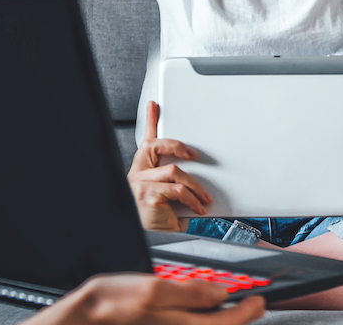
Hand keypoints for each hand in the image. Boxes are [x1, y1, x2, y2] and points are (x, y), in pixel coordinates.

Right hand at [24, 273, 264, 324]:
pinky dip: (202, 318)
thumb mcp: (153, 289)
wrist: (83, 317)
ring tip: (230, 303)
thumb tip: (220, 293)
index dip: (250, 310)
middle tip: (252, 301)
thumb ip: (191, 293)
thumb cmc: (112, 304)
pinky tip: (201, 307)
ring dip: (221, 318)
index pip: (229, 323)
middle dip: (239, 316)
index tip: (260, 298)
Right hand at [128, 102, 212, 230]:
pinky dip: (192, 199)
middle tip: (194, 155)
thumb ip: (175, 182)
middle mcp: (138, 172)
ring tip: (204, 198)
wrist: (141, 237)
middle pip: (158, 147)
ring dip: (195, 185)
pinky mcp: (149, 196)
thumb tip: (196, 175)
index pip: (146, 139)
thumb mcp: (165, 194)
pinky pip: (177, 191)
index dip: (150, 120)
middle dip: (178, 147)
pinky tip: (197, 207)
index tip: (154, 105)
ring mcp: (141, 183)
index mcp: (142, 167)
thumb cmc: (153, 214)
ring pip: (174, 171)